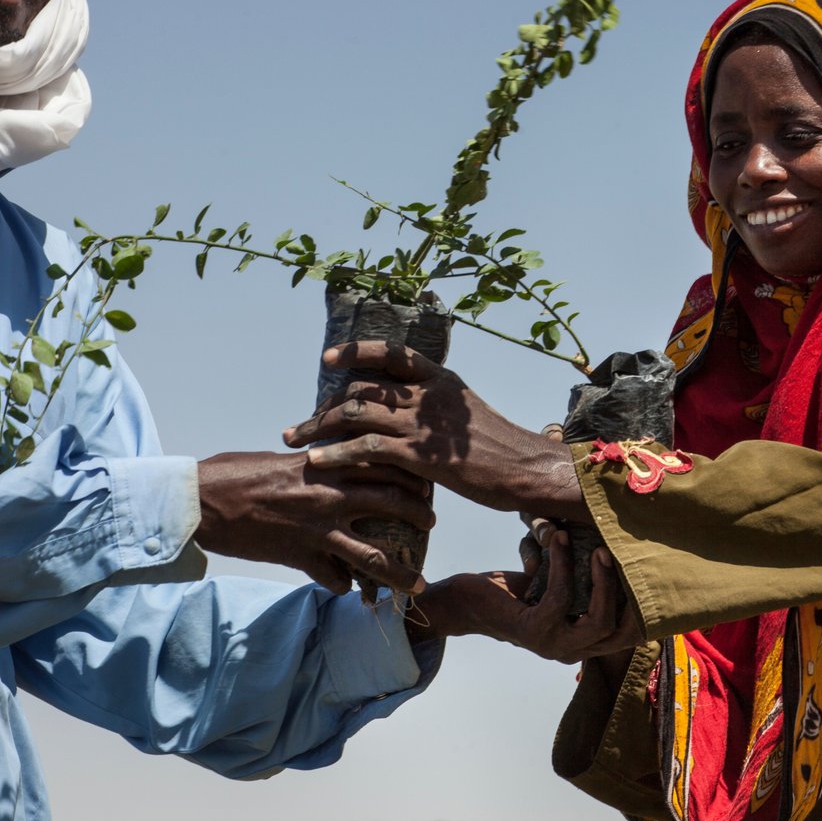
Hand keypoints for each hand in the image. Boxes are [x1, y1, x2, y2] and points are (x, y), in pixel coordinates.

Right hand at [195, 451, 432, 595]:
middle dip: (418, 515)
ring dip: (399, 572)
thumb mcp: (284, 458)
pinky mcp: (300, 557)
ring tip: (417, 584)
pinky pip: (333, 579)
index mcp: (328, 464)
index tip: (423, 481)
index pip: (384, 464)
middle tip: (431, 523)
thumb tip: (334, 461)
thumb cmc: (237, 471)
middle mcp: (331, 496)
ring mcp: (318, 530)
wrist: (201, 500)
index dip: (409, 473)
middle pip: (392, 504)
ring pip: (372, 555)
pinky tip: (349, 591)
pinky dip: (343, 587)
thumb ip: (317, 462)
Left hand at [282, 341, 587, 522]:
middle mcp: (427, 394)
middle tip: (298, 426)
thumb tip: (410, 416)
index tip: (328, 357)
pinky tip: (319, 462)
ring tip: (295, 442)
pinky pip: (367, 448)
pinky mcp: (421, 454)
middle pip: (363, 388)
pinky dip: (338, 454)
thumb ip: (437, 409)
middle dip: (325, 406)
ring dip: (320, 427)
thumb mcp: (467, 416)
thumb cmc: (499, 449)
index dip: (356, 352)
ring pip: (357, 414)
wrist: (525, 469)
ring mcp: (423, 423)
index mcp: (440, 379)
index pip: (391, 354)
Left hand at [405, 530, 643, 662]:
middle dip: (633, 592)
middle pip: (624, 631)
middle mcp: (575, 650)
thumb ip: (589, 578)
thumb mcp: (561, 583)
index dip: (650, 606)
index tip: (654, 567)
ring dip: (603, 580)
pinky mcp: (532, 631)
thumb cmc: (517, 590)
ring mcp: (554, 646)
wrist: (468, 602)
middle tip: (626, 552)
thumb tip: (623, 543)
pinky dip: (563, 565)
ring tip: (600, 548)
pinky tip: (559, 539)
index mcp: (586, 640)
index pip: (632, 633)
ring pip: (598, 621)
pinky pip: (560, 597)